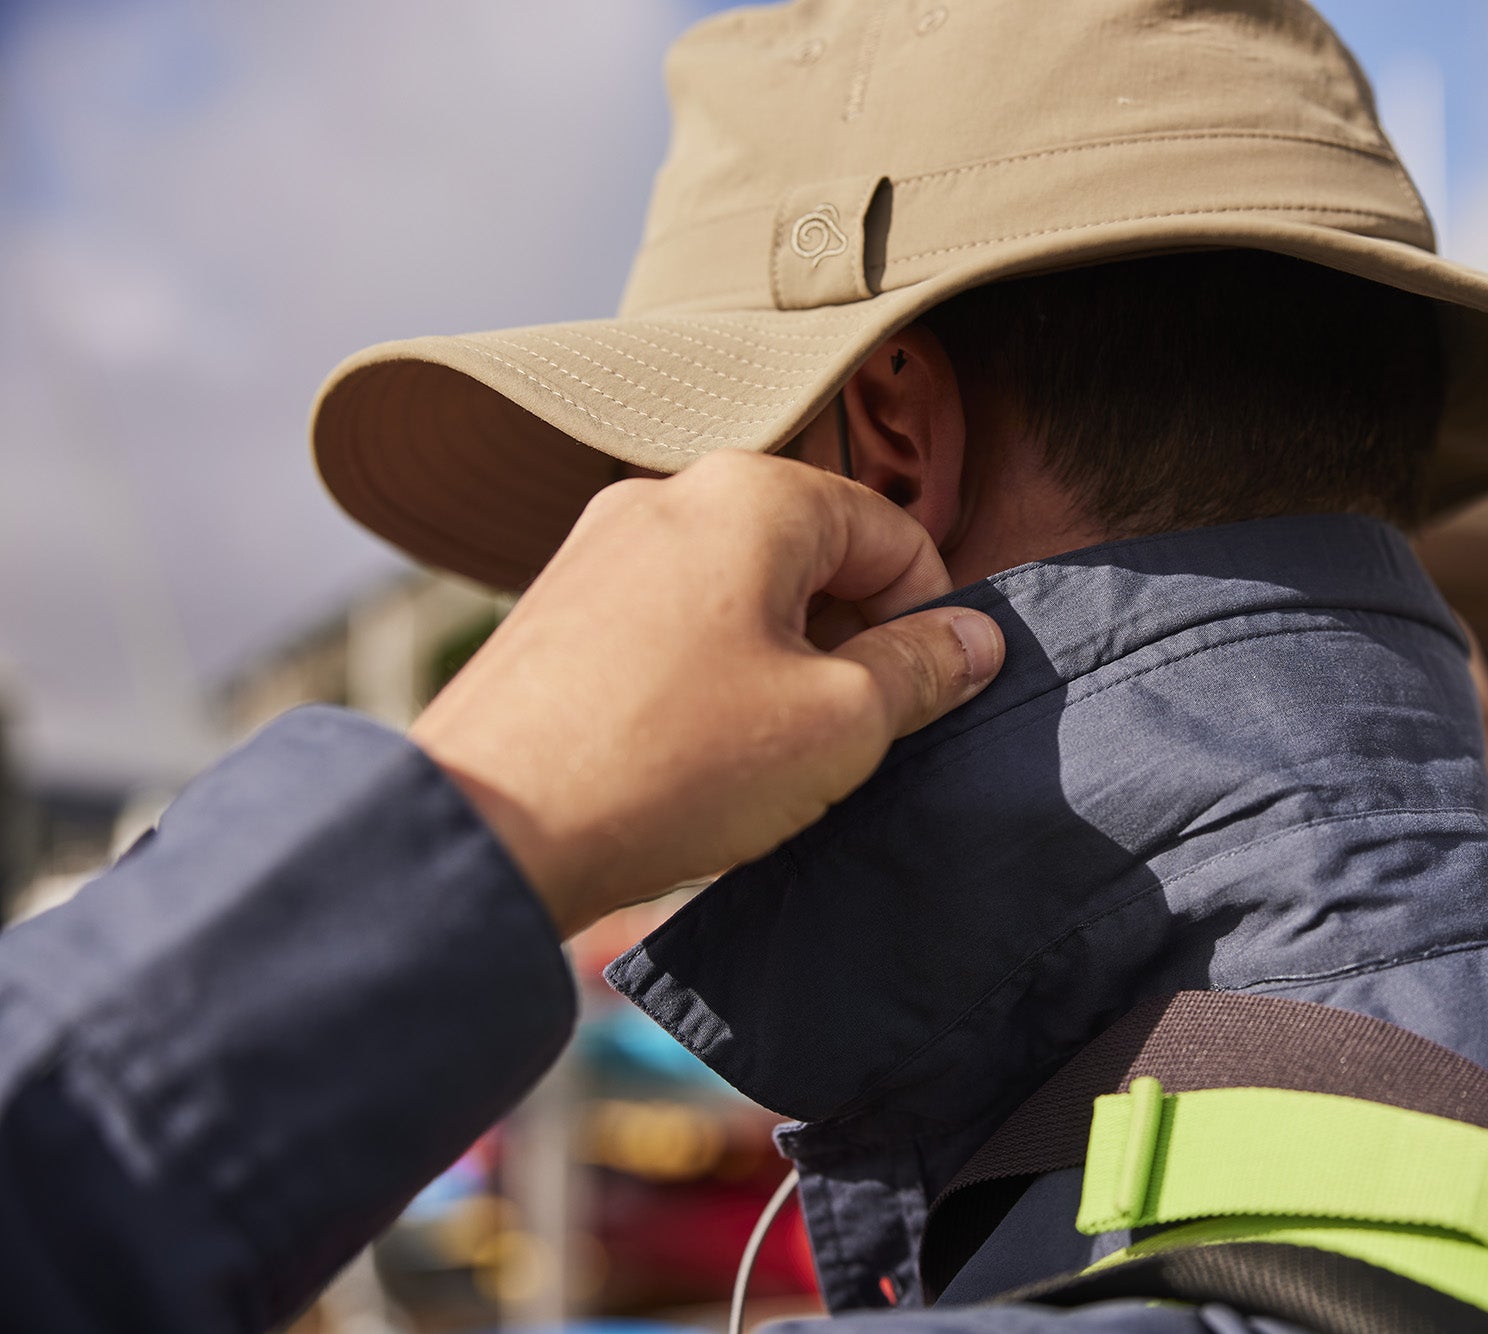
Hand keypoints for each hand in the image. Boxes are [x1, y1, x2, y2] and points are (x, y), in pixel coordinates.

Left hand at [408, 452, 1004, 936]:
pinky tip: (696, 748)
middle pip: (815, 554)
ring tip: (766, 752)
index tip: (924, 696)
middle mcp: (670, 493)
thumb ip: (924, 668)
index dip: (930, 619)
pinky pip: (672, 617)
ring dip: (781, 660)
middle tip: (848, 734)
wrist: (489, 827)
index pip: (894, 535)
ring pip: (742, 589)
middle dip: (851, 640)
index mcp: (753, 493)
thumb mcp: (841, 723)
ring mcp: (601, 544)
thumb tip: (975, 638)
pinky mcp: (557, 603)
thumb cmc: (675, 763)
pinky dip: (710, 670)